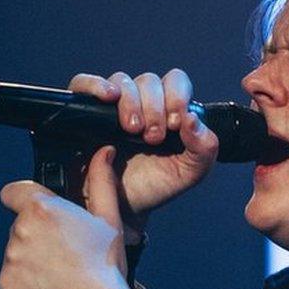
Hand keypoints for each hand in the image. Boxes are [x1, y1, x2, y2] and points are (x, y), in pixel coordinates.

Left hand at [0, 145, 140, 288]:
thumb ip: (101, 181)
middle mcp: (20, 233)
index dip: (25, 198)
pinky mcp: (6, 287)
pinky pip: (13, 280)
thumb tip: (104, 153)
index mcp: (43, 211)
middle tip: (66, 250)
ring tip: (62, 273)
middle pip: (21, 225)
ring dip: (33, 260)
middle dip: (39, 234)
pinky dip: (28, 284)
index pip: (14, 191)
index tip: (40, 212)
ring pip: (17, 253)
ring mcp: (10, 262)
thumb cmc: (106, 267)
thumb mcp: (109, 219)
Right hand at [67, 69, 218, 239]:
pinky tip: (108, 97)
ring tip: (132, 130)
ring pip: (122, 81)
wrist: (120, 208)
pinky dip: (96, 85)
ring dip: (131, 102)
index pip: (176, 82)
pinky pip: (84, 83)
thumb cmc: (154, 186)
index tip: (176, 124)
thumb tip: (194, 119)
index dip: (177, 97)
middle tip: (152, 137)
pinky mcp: (84, 110)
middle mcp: (142, 102)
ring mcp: (112, 105)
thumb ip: (204, 148)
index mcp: (169, 110)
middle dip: (155, 107)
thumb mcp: (189, 172)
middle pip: (149, 81)